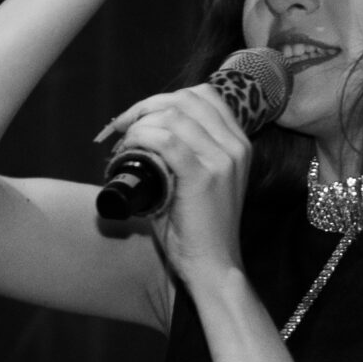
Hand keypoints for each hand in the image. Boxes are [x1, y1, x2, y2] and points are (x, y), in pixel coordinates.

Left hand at [94, 80, 257, 281]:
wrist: (214, 265)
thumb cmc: (199, 228)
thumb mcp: (202, 181)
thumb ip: (185, 153)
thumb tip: (146, 132)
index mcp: (238, 143)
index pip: (203, 96)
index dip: (165, 98)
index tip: (140, 116)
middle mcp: (235, 146)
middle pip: (185, 99)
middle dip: (147, 106)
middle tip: (124, 126)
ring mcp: (221, 160)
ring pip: (173, 115)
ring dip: (140, 123)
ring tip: (125, 143)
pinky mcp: (203, 177)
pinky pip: (166, 140)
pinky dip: (141, 138)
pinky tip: (129, 149)